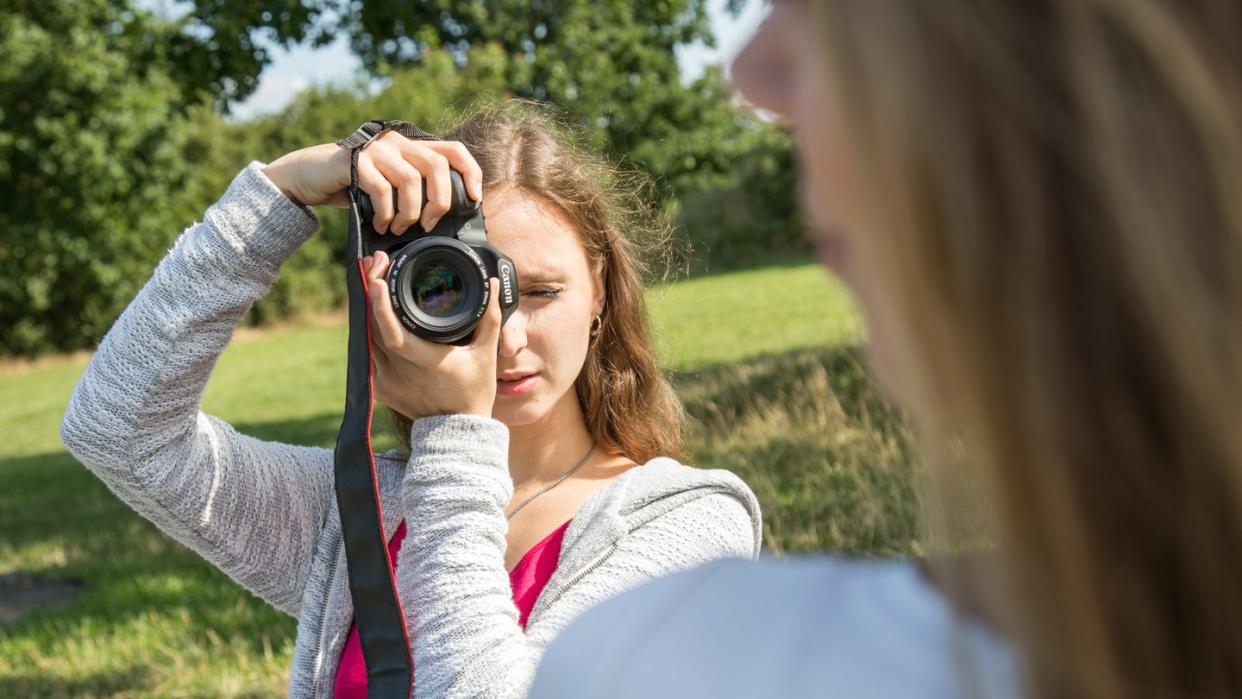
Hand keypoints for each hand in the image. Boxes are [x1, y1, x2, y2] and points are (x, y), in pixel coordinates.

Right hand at [261, 133, 483, 233]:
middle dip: (439, 201)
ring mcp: (377, 148)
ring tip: (399, 227)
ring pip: (411, 180)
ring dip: (410, 213)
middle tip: (429, 223)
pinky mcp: (356, 160)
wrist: (308, 177)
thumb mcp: (391, 186)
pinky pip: (383, 190)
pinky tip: (381, 224)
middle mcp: (398, 141)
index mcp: (412, 146)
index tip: (474, 198)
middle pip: (437, 165)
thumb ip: (415, 189)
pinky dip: (386, 213)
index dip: (470, 172)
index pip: (454, 150)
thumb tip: (444, 217)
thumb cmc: (356, 187)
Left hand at [363, 251, 501, 419]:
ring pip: (365, 336)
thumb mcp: (486, 354)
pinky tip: (373, 308)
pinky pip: (368, 351)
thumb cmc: (474, 392)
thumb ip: (490, 317)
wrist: (455, 432)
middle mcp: (400, 373)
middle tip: (376, 262)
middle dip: (370, 289)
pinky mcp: (378, 388)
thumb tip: (493, 285)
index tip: (376, 278)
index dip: (380, 306)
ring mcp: (385, 382)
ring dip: (366, 306)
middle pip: (372, 326)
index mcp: (426, 363)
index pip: (393, 334)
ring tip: (373, 276)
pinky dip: (369, 328)